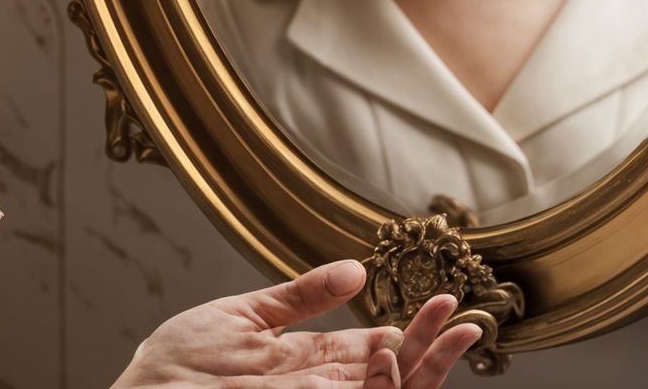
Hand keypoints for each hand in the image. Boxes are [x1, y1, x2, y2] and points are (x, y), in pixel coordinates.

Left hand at [109, 259, 482, 387]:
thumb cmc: (181, 365)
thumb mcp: (245, 317)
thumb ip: (300, 296)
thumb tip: (358, 270)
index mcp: (309, 364)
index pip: (379, 351)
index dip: (416, 331)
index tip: (447, 303)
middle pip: (393, 379)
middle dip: (433, 352)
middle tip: (466, 319)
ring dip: (417, 370)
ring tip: (443, 333)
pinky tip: (387, 358)